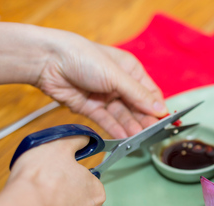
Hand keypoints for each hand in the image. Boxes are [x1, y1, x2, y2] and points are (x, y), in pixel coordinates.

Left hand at [0, 22, 166, 138]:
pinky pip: (107, 121)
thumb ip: (139, 95)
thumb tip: (161, 110)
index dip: (158, 108)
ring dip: (132, 127)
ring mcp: (105, 97)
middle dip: (145, 121)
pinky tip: (124, 138)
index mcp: (130, 70)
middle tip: (153, 135)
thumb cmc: (83, 57)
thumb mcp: (116, 75)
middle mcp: (119, 84)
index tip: (166, 123)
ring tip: (139, 140)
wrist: (47, 61)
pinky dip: (116, 130)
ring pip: (123, 116)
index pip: (150, 93)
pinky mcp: (90, 108)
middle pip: (138, 107)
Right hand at [5, 136, 104, 205]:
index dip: (70, 175)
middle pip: (79, 200)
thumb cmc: (40, 183)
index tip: (57, 174)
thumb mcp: (57, 147)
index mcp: (97, 191)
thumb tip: (84, 138)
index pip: (87, 180)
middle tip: (45, 187)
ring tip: (38, 202)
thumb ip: (75, 141)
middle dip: (64, 194)